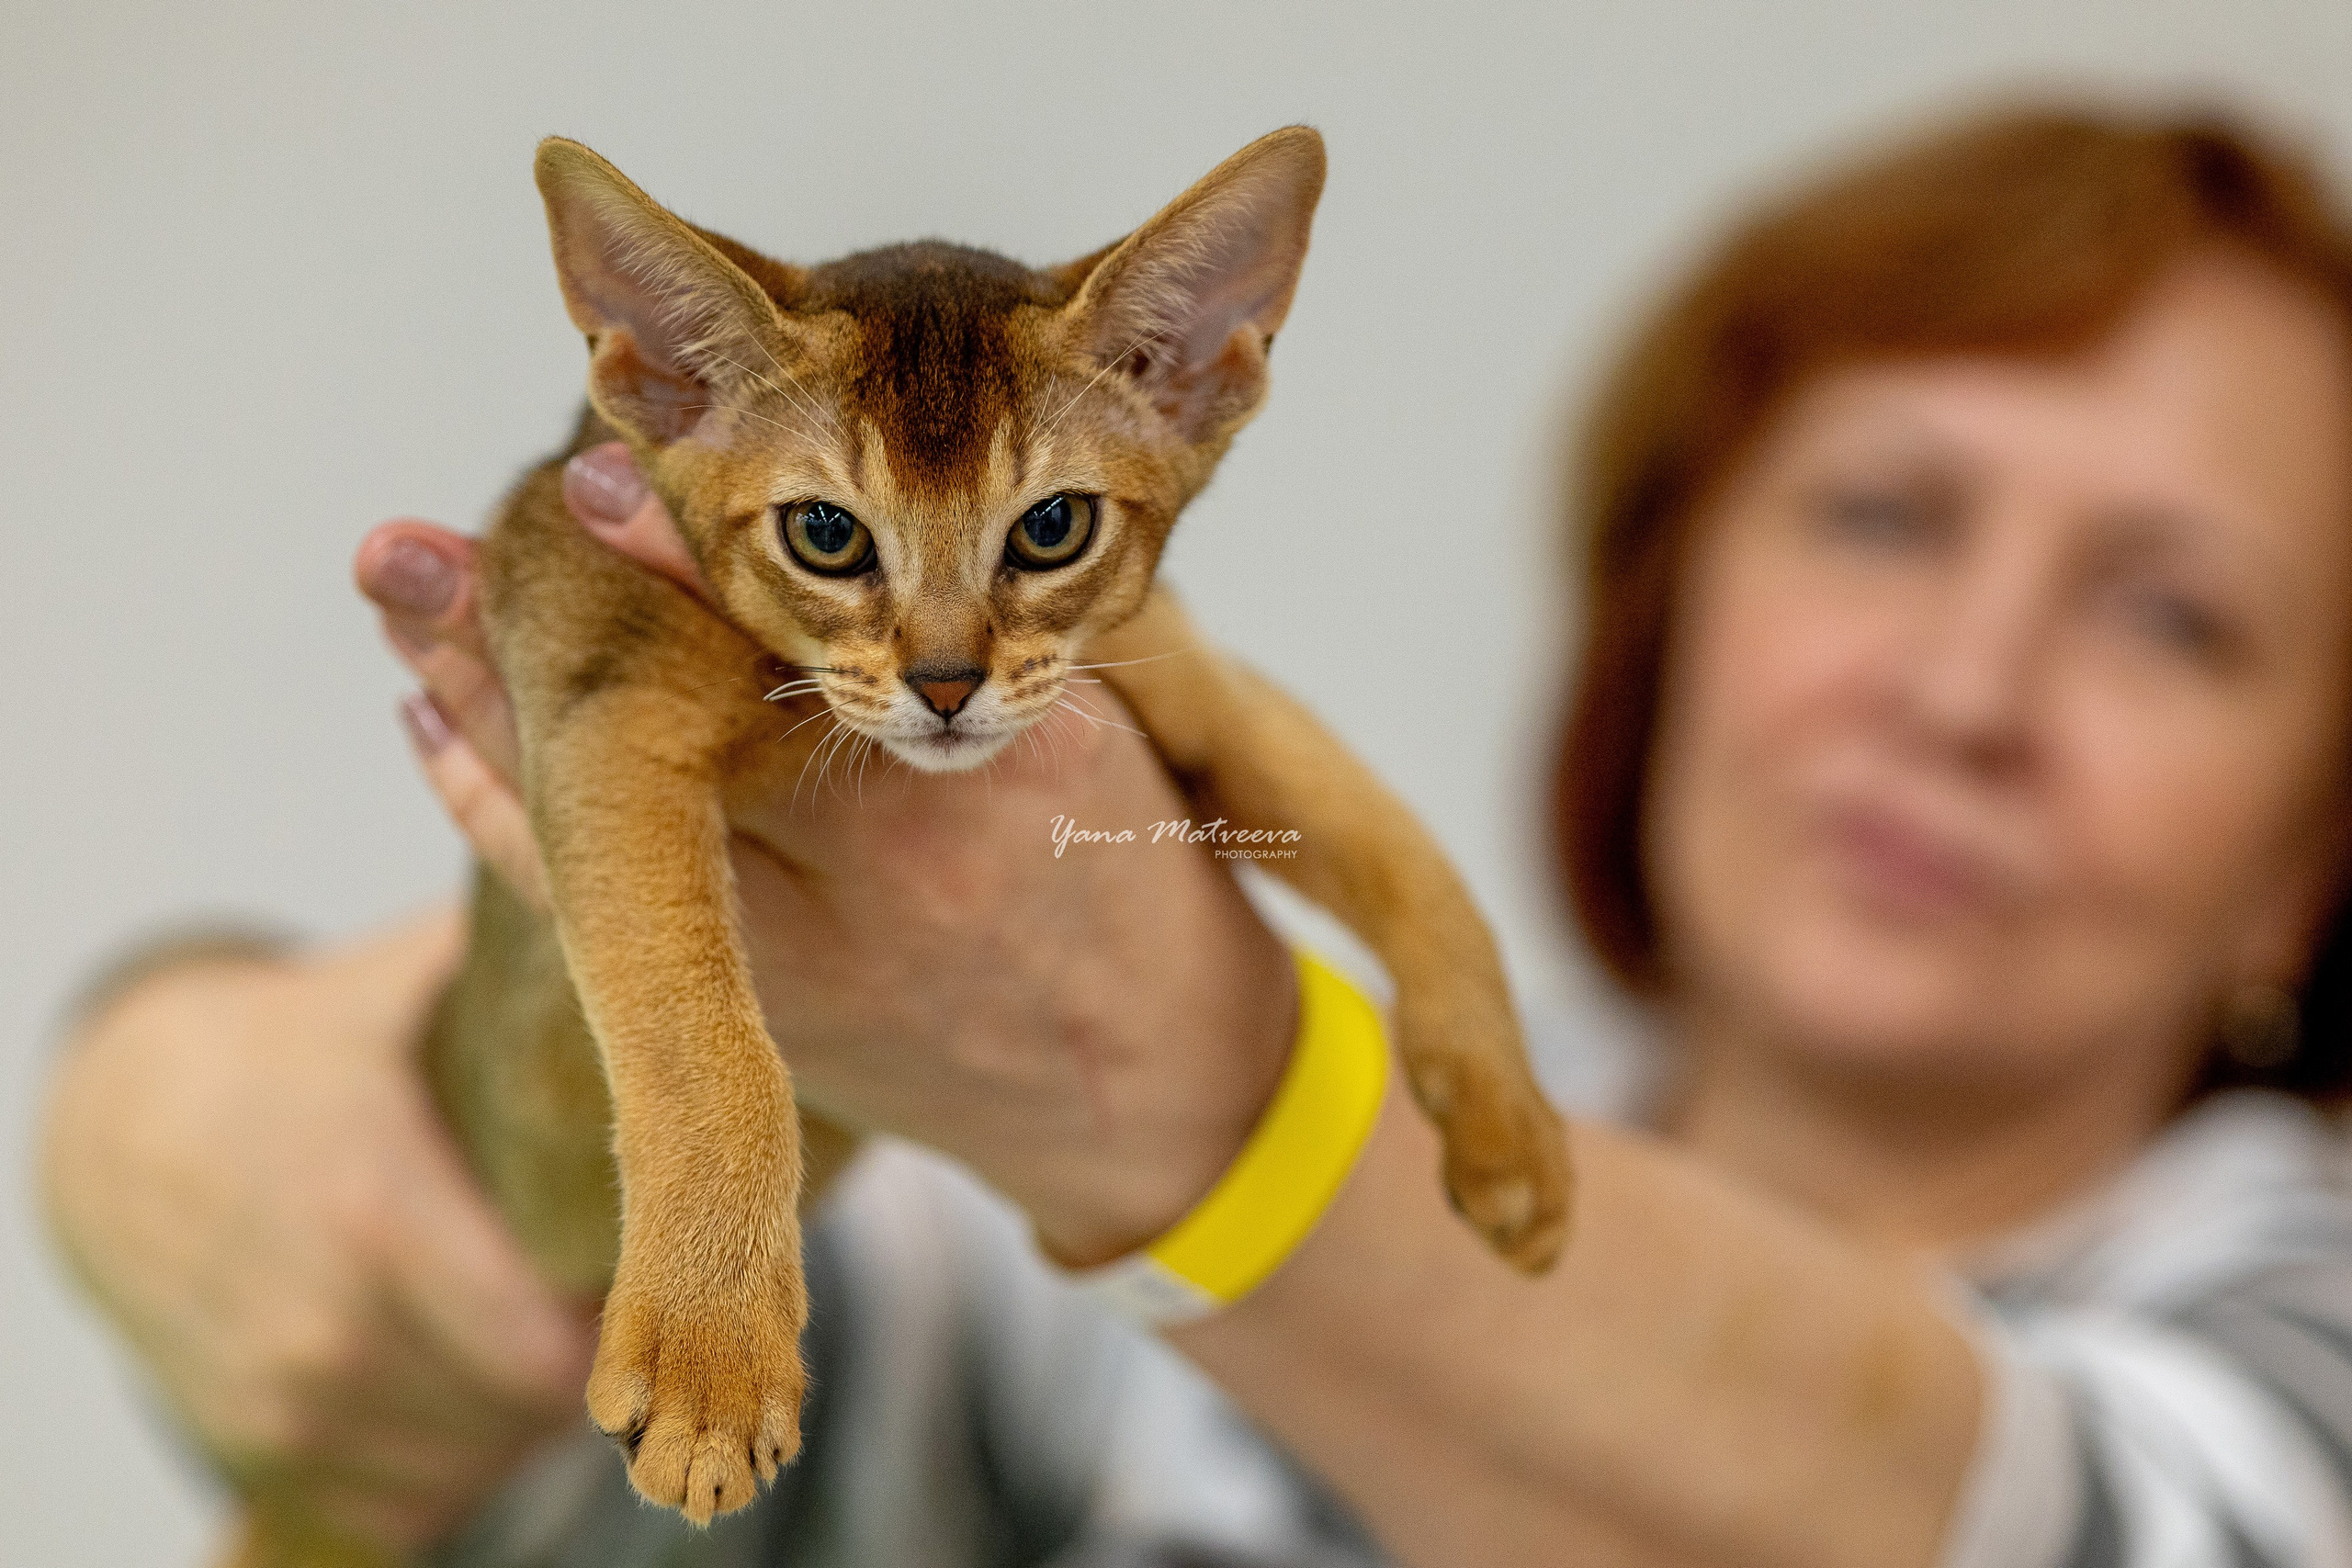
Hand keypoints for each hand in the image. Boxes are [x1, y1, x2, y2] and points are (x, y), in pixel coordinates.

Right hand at [38, 912, 595, 1549]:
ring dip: (524, 1409)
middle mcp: (322, 1328)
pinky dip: (455, 1451)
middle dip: (588, 1357)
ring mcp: (286, 1402)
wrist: (128, 1129)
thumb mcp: (402, 984)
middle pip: (525, 1408)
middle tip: (619, 1292)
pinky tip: (471, 1371)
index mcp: (371, 1211)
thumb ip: (524, 934)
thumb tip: (635, 889)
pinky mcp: (262, 1450)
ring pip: (474, 1459)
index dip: (623, 1317)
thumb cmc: (304, 1049)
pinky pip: (409, 1495)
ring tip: (547, 1321)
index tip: (656, 1265)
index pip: (546, 1346)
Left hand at [356, 443, 1296, 1265]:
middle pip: (682, 726)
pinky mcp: (766, 1024)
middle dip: (554, 614)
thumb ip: (997, 610)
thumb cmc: (1142, 868)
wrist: (1161, 1090)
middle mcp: (895, 869)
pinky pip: (607, 919)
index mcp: (1003, 768)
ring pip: (617, 822)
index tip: (587, 470)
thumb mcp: (1115, 717)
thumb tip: (831, 501)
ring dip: (491, 694)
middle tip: (416, 542)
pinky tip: (432, 714)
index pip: (819, 641)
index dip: (685, 564)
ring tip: (395, 579)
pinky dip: (508, 809)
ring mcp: (818, 963)